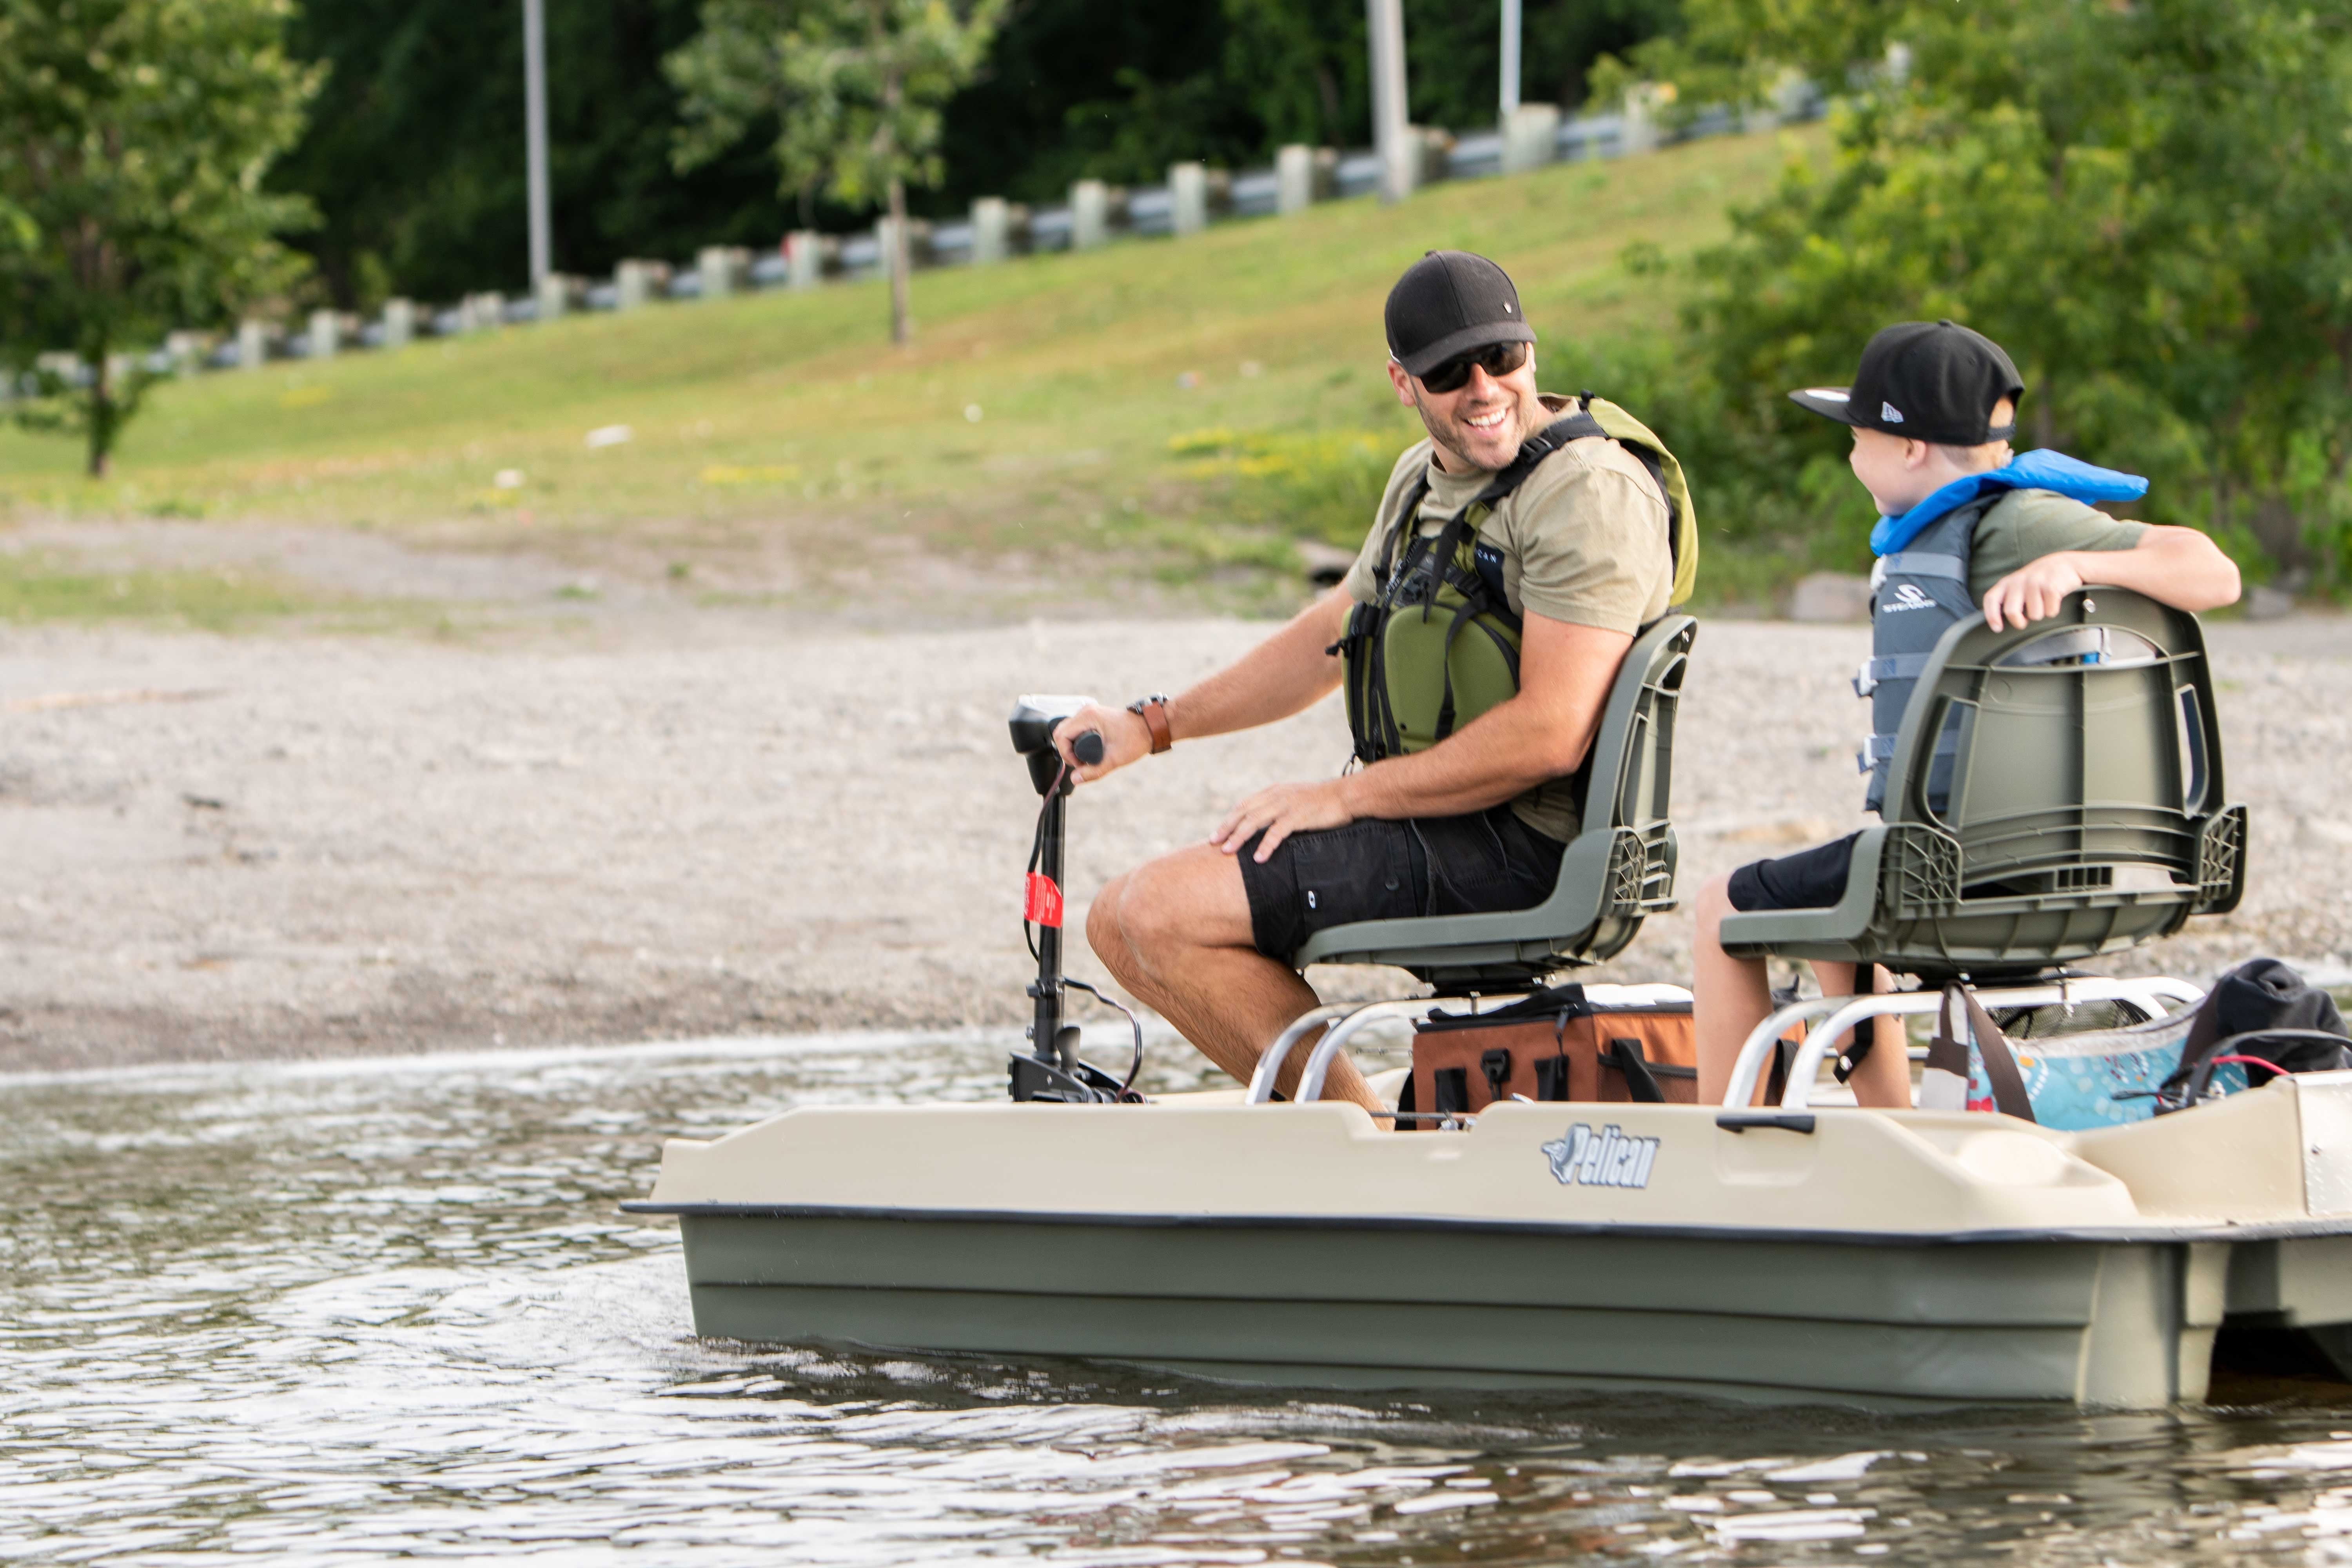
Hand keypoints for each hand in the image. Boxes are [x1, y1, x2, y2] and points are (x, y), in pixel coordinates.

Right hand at [1052, 703, 1150, 781]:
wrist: (1149, 727)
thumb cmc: (1136, 738)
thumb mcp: (1114, 759)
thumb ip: (1094, 771)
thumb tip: (1075, 779)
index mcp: (1088, 717)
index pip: (1061, 736)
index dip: (1066, 754)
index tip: (1080, 764)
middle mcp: (1085, 712)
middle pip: (1061, 732)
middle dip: (1066, 751)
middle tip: (1081, 763)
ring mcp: (1088, 713)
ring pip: (1067, 730)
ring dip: (1071, 746)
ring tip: (1084, 758)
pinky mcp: (1092, 717)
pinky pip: (1075, 729)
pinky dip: (1076, 741)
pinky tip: (1086, 750)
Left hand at [1210, 778, 1356, 860]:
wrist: (1347, 795)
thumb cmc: (1324, 801)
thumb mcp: (1296, 799)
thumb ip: (1280, 807)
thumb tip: (1268, 823)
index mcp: (1274, 791)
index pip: (1244, 805)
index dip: (1229, 819)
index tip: (1218, 833)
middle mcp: (1276, 796)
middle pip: (1244, 812)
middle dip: (1226, 828)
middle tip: (1212, 842)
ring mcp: (1286, 805)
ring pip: (1254, 821)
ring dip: (1239, 837)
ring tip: (1228, 851)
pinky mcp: (1298, 816)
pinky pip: (1277, 832)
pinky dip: (1265, 845)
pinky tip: (1258, 858)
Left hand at [1981, 553, 2084, 631]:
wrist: (2065, 563)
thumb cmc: (2038, 580)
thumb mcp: (2018, 585)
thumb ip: (2008, 599)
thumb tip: (1999, 623)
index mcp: (2006, 583)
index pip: (1991, 599)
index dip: (1991, 616)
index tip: (1998, 629)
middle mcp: (2018, 581)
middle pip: (2011, 611)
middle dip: (2018, 622)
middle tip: (2024, 622)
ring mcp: (2035, 582)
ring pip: (2034, 615)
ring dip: (2040, 614)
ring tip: (2043, 602)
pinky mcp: (2051, 586)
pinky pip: (2050, 612)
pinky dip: (2053, 610)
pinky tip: (2054, 600)